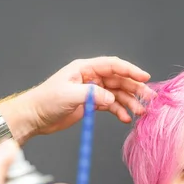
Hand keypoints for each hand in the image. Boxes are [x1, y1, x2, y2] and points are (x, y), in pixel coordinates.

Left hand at [19, 56, 154, 135]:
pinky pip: (110, 105)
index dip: (130, 70)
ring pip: (116, 94)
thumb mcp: (69, 95)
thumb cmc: (45, 101)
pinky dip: (119, 111)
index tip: (144, 77)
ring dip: (129, 102)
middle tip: (149, 98)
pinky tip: (126, 118)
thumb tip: (111, 98)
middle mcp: (90, 77)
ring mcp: (91, 91)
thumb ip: (92, 95)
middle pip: (118, 80)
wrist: (34, 117)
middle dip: (135, 88)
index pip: (113, 65)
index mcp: (84, 68)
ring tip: (140, 112)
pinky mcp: (90, 104)